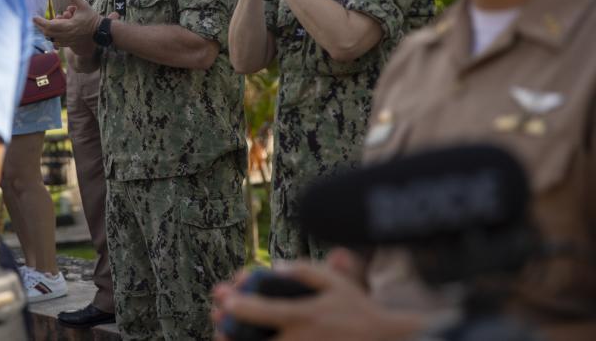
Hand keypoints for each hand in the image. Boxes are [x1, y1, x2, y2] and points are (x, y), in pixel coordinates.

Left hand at [33, 0, 99, 53]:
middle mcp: (67, 34)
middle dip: (41, 26)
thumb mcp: (84, 5)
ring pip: (52, 38)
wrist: (100, 31)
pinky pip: (57, 42)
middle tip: (36, 20)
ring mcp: (68, 40)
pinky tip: (52, 32)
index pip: (50, 25)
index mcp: (69, 25)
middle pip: (48, 32)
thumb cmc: (92, 18)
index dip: (40, 22)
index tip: (34, 17)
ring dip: (46, 32)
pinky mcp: (70, 44)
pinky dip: (52, 37)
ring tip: (44, 25)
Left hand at [212, 256, 425, 340]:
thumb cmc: (356, 308)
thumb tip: (275, 266)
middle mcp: (301, 339)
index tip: (224, 299)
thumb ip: (304, 271)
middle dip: (231, 333)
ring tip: (222, 337)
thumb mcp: (334, 282)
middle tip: (216, 323)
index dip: (241, 306)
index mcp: (306, 315)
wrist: (385, 339)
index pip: (267, 311)